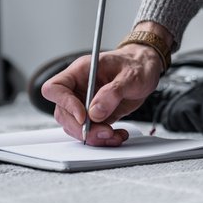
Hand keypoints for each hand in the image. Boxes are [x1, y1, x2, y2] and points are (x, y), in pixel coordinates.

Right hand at [41, 22, 172, 145]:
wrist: (147, 69)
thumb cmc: (136, 64)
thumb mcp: (131, 75)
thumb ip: (113, 92)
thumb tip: (95, 112)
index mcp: (81, 72)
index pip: (55, 88)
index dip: (65, 104)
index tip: (84, 116)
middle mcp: (79, 88)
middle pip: (63, 113)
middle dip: (82, 128)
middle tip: (104, 132)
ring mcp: (86, 103)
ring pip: (75, 126)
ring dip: (93, 136)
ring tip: (114, 135)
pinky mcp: (96, 115)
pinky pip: (91, 131)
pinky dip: (102, 138)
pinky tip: (117, 135)